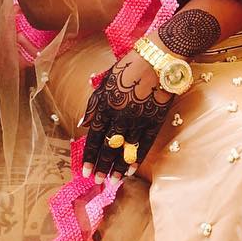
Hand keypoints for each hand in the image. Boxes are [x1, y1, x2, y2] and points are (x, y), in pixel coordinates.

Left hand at [79, 50, 174, 181]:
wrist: (159, 58)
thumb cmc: (129, 65)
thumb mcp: (105, 80)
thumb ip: (94, 103)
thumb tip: (82, 122)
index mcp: (105, 105)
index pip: (93, 136)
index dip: (89, 156)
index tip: (84, 172)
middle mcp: (120, 116)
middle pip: (108, 147)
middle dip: (101, 166)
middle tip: (97, 182)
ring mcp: (139, 120)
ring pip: (126, 149)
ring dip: (118, 167)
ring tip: (112, 182)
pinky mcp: (155, 120)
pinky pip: (145, 144)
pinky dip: (137, 158)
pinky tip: (131, 170)